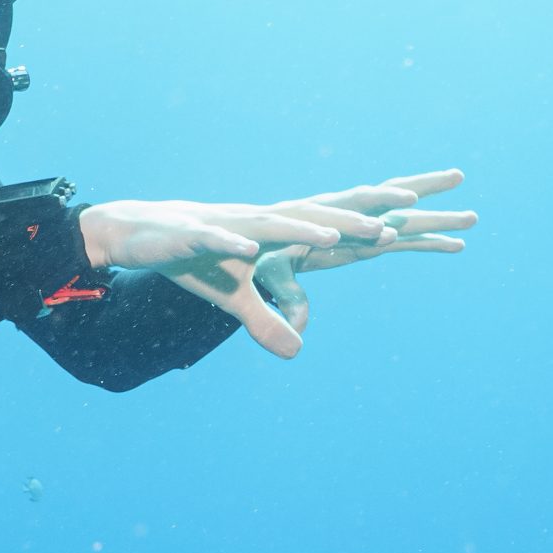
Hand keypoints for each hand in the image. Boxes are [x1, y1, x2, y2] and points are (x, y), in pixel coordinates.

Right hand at [78, 198, 393, 358]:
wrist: (138, 232)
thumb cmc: (194, 259)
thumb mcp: (235, 297)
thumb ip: (268, 319)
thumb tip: (296, 350)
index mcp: (274, 232)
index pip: (331, 226)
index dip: (371, 221)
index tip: (415, 214)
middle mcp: (260, 223)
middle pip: (319, 215)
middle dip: (360, 214)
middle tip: (409, 203)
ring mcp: (230, 226)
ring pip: (275, 226)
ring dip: (305, 229)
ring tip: (338, 234)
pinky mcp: (195, 236)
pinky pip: (216, 242)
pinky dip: (231, 245)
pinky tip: (246, 250)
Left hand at [253, 169, 475, 332]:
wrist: (250, 241)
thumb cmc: (252, 254)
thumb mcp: (267, 276)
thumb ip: (283, 301)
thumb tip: (299, 336)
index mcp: (319, 215)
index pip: (349, 211)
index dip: (372, 218)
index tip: (393, 229)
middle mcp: (345, 215)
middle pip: (389, 198)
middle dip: (422, 188)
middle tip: (457, 178)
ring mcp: (358, 226)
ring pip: (404, 216)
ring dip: (437, 217)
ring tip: (474, 218)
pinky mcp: (365, 240)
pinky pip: (402, 239)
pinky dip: (428, 242)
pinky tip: (456, 246)